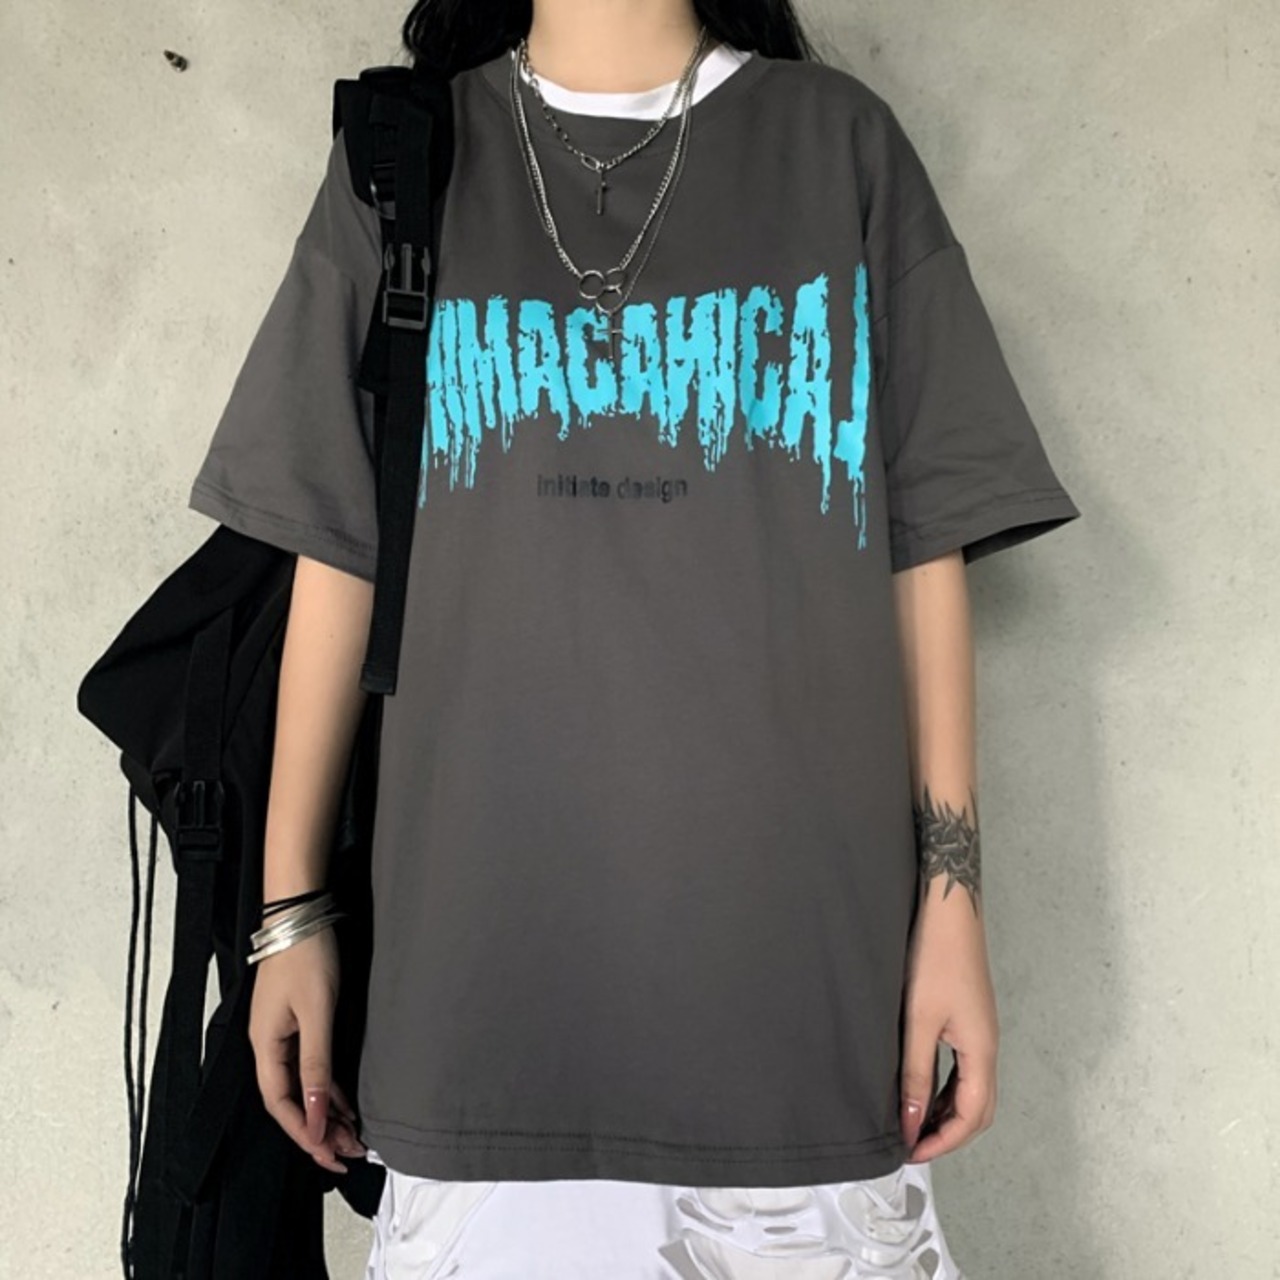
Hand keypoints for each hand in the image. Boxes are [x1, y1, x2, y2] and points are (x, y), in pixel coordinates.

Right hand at [248, 926, 367, 1172]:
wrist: (300, 914)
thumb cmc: (307, 957)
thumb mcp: (317, 1013)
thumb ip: (316, 1064)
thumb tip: (317, 1113)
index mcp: (266, 1046)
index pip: (281, 1104)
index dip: (304, 1132)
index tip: (329, 1155)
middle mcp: (269, 1046)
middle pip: (292, 1100)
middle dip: (318, 1130)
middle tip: (349, 1153)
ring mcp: (282, 1035)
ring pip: (303, 1086)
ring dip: (326, 1111)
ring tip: (353, 1136)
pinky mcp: (297, 1023)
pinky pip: (310, 1067)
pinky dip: (328, 1087)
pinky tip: (346, 1103)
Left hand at [899, 889, 998, 1161]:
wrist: (948, 909)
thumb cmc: (935, 956)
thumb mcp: (918, 1021)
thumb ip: (914, 1073)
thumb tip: (910, 1120)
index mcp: (981, 1050)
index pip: (972, 1116)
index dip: (943, 1141)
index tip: (912, 1152)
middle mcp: (987, 1045)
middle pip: (978, 1109)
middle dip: (948, 1133)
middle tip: (912, 1144)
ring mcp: (980, 1032)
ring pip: (971, 1089)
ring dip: (945, 1111)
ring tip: (911, 1121)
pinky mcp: (969, 1019)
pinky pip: (963, 1068)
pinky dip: (944, 1087)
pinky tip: (920, 1086)